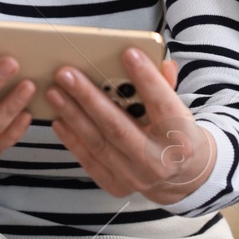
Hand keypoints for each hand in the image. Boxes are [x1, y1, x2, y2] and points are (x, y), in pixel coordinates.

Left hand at [46, 47, 215, 206]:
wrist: (182, 176)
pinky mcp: (117, 185)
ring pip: (98, 142)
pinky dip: (72, 139)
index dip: (146, 79)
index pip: (162, 104)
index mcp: (181, 138)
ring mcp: (135, 176)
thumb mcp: (181, 109)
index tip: (128, 53)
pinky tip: (59, 119)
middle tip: (67, 74)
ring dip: (72, 114)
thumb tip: (160, 61)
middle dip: (88, 97)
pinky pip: (89, 159)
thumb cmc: (177, 135)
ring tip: (55, 92)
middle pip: (118, 126)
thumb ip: (168, 85)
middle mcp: (158, 161)